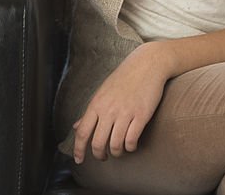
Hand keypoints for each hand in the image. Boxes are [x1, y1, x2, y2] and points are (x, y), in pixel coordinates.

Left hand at [72, 42, 170, 163]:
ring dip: (117, 152)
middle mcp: (109, 110)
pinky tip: (132, 145)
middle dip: (100, 155)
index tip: (79, 160)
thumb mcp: (102, 92)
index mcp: (96, 104)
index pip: (82, 133)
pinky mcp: (141, 115)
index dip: (79, 150)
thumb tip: (75, 126)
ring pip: (115, 144)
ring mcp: (126, 113)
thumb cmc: (125, 78)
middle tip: (103, 157)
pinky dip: (130, 147)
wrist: (148, 64)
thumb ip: (89, 111)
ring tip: (119, 151)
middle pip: (98, 143)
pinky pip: (131, 139)